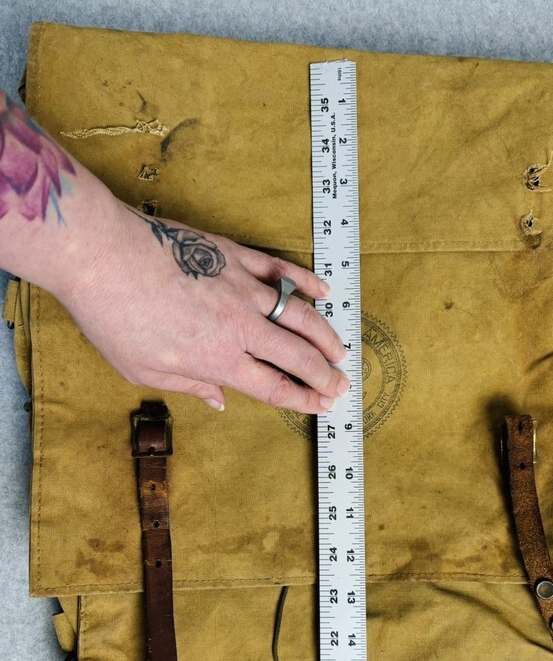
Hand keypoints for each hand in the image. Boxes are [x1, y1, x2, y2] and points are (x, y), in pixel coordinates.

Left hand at [58, 198, 349, 412]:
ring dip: (326, 335)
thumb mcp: (143, 370)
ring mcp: (242, 288)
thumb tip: (219, 400)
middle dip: (325, 374)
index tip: (321, 405)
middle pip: (297, 355)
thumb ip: (190, 385)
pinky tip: (324, 291)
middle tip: (342, 385)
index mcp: (217, 360)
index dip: (302, 398)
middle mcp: (239, 327)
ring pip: (300, 315)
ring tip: (342, 350)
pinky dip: (306, 281)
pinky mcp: (235, 256)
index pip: (273, 386)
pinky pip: (281, 270)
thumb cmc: (114, 316)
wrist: (101, 255)